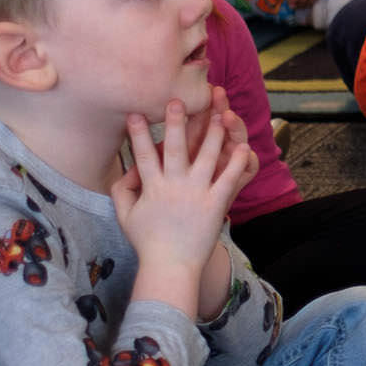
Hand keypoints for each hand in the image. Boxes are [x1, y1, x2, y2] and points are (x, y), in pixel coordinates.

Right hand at [110, 96, 253, 280]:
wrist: (171, 266)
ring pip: (206, 156)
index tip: (135, 113)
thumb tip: (123, 171)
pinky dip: (236, 161)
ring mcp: (196, 193)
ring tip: (218, 112)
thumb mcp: (125, 217)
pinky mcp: (215, 202)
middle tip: (176, 100)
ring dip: (212, 132)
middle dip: (175, 122)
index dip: (138, 134)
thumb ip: (122, 192)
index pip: (142, 156)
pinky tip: (243, 145)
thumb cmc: (148, 242)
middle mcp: (173, 186)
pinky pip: (228, 176)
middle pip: (174, 148)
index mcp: (151, 188)